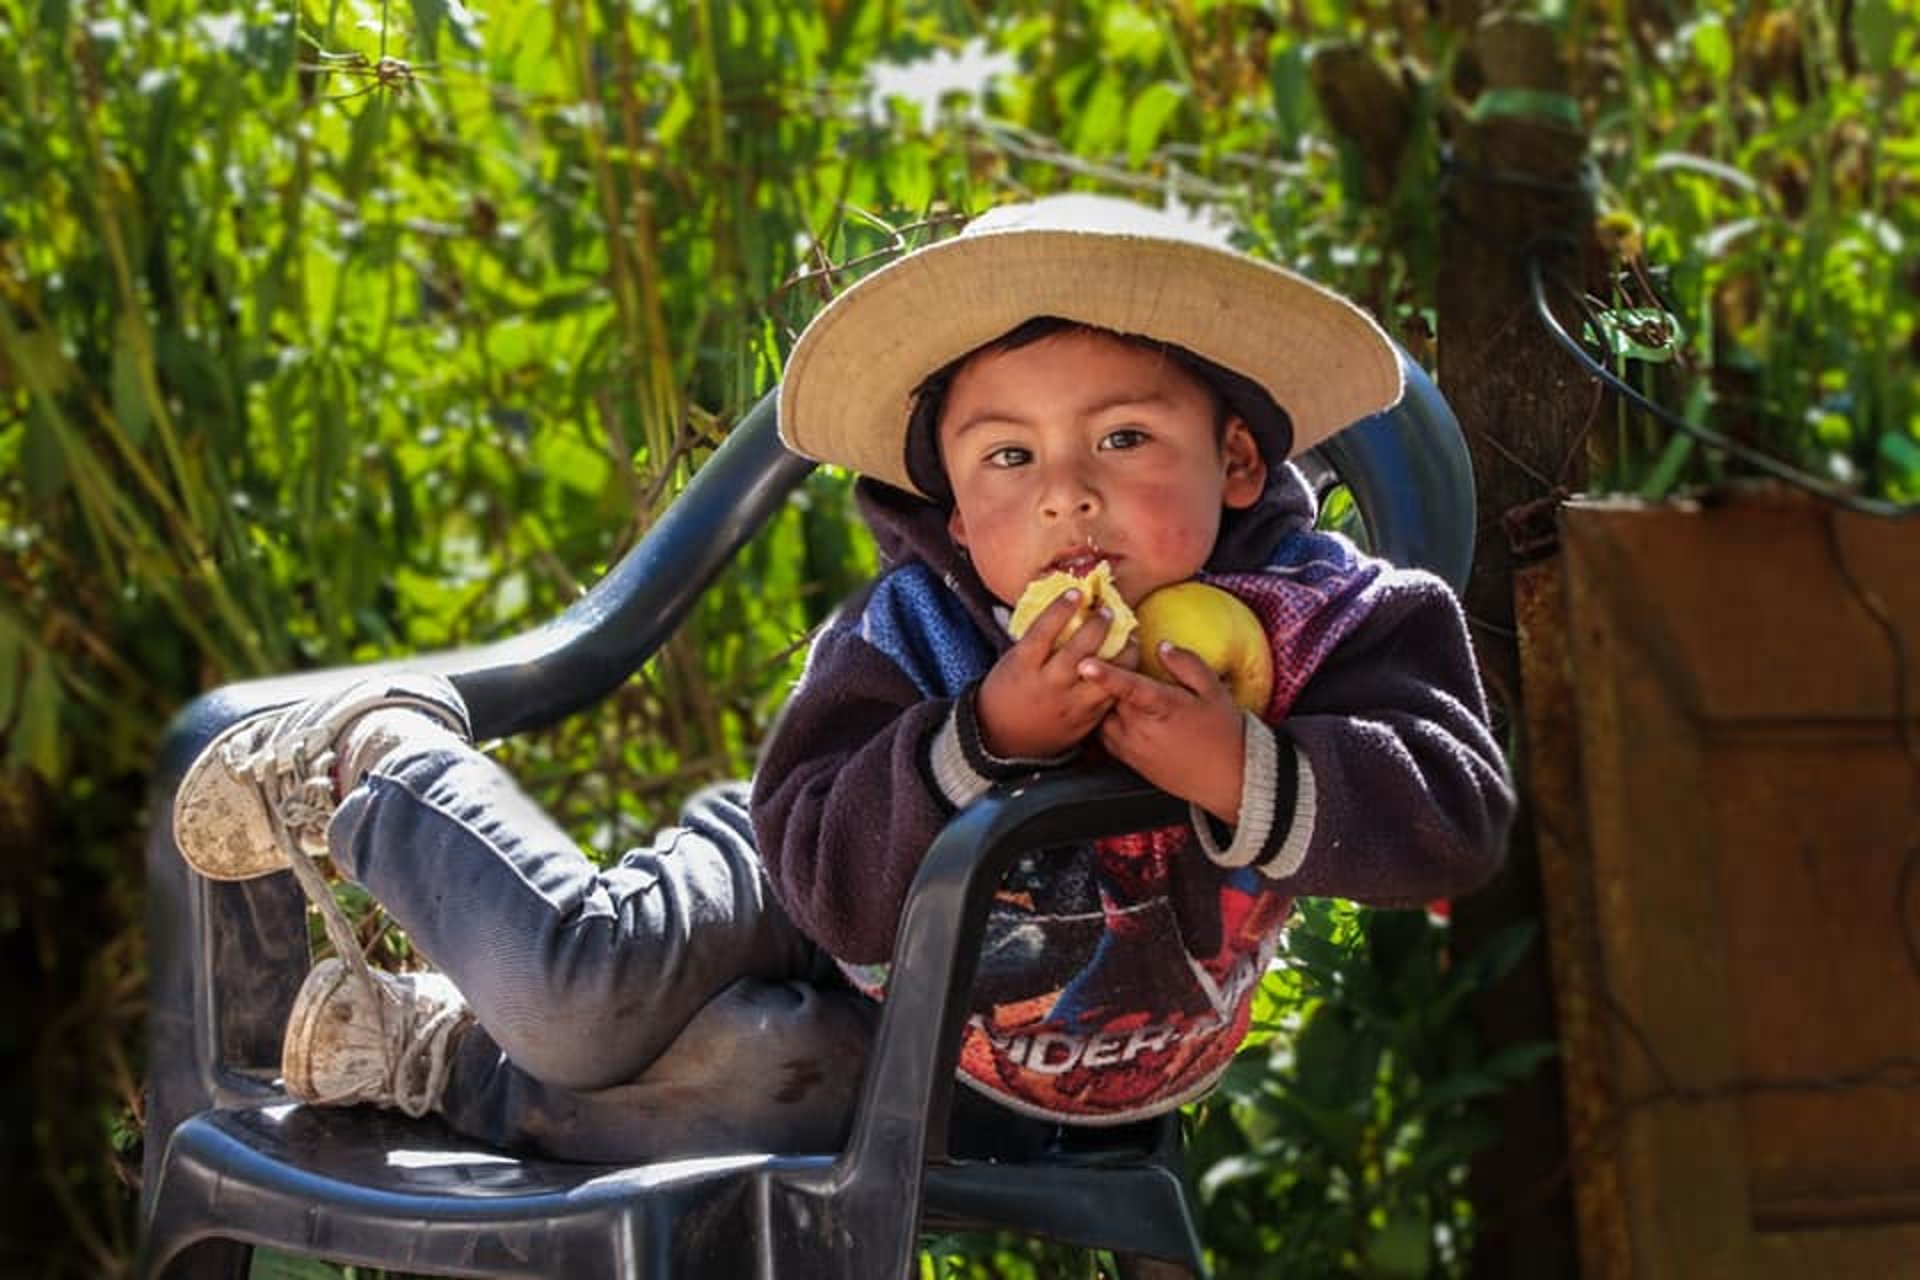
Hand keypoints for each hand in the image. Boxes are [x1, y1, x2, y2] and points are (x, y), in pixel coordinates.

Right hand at [976, 589, 1139, 759]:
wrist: (1004, 740)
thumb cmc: (1007, 692)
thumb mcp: (1011, 662)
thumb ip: (1034, 640)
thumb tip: (1059, 606)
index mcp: (1023, 665)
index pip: (1044, 631)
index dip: (1061, 609)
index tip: (1076, 592)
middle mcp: (1048, 683)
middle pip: (1080, 649)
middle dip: (1098, 625)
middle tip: (1108, 610)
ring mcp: (1069, 703)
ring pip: (1104, 674)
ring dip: (1121, 650)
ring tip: (1130, 634)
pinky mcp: (1085, 720)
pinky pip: (1110, 695)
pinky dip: (1122, 675)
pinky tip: (1129, 661)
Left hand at [1076, 642, 1245, 823]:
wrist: (1226, 779)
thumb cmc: (1223, 733)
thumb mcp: (1213, 691)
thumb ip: (1187, 664)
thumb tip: (1163, 647)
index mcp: (1164, 707)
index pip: (1130, 688)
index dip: (1106, 675)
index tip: (1085, 664)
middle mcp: (1143, 729)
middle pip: (1109, 696)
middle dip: (1107, 679)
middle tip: (1118, 664)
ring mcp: (1132, 746)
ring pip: (1103, 716)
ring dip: (1107, 702)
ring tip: (1123, 693)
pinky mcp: (1128, 760)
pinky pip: (1105, 736)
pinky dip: (1108, 721)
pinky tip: (1125, 715)